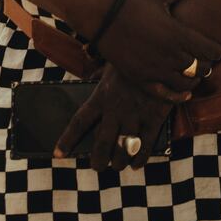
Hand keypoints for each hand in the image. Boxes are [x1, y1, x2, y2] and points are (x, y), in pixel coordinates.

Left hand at [54, 65, 172, 171]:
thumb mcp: (110, 63)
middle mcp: (116, 109)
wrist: (162, 53)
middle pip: (101, 144)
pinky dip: (140, 159)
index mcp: (101, 96)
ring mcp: (135, 115)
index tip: (58, 154)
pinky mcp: (154, 118)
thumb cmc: (133, 58)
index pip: (79, 122)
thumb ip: (98, 75)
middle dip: (98, 160)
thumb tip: (87, 79)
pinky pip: (145, 146)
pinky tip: (135, 164)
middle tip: (97, 167)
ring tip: (117, 166)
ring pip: (123, 149)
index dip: (67, 140)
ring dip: (119, 162)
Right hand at [94, 0, 220, 97]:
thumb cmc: (131, 0)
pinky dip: (177, 97)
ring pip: (185, 83)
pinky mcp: (140, 77)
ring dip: (193, 80)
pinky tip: (184, 95)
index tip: (220, 51)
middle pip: (200, 67)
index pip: (209, 49)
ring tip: (195, 75)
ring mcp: (155, 68)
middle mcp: (170, 54)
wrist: (101, 13)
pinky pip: (164, 95)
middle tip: (207, 62)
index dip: (217, 51)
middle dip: (206, 65)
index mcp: (177, 33)